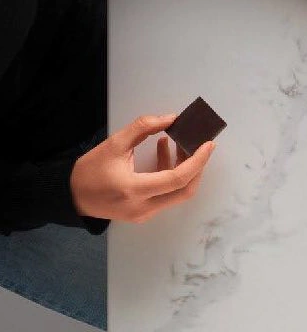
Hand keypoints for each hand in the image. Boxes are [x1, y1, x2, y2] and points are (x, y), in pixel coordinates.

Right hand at [70, 115, 214, 223]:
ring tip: (179, 143)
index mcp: (133, 190)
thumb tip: (171, 118)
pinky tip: (165, 151)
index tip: (209, 144)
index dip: (197, 162)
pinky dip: (171, 174)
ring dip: (183, 168)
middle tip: (200, 145)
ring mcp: (144, 213)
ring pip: (176, 193)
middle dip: (197, 167)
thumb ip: (143, 128)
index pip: (177, 179)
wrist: (71, 196)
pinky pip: (166, 194)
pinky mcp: (143, 213)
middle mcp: (142, 207)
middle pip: (184, 191)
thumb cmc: (90, 170)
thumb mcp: (114, 144)